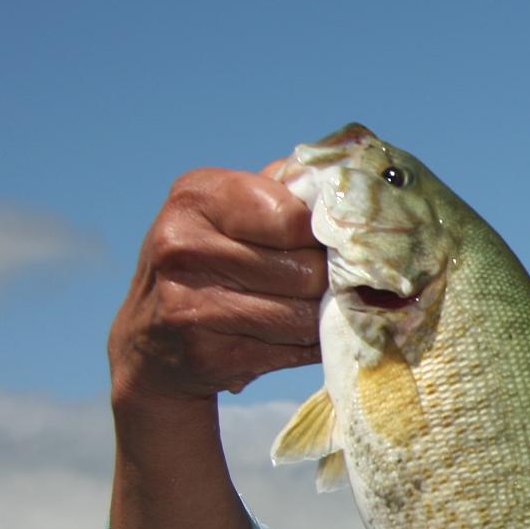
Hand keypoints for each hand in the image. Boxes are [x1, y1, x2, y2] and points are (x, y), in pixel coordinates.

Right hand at [107, 163, 324, 528]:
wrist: (150, 339)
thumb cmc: (218, 261)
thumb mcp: (238, 211)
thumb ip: (294, 192)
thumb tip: (378, 175)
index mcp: (199, 195)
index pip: (298, 216)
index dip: (331, 236)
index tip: (345, 248)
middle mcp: (183, 244)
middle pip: (307, 270)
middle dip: (333, 283)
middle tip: (342, 287)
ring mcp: (189, 302)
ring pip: (304, 315)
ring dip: (325, 319)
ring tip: (322, 312)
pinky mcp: (206, 353)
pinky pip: (291, 351)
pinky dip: (309, 347)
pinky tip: (297, 338)